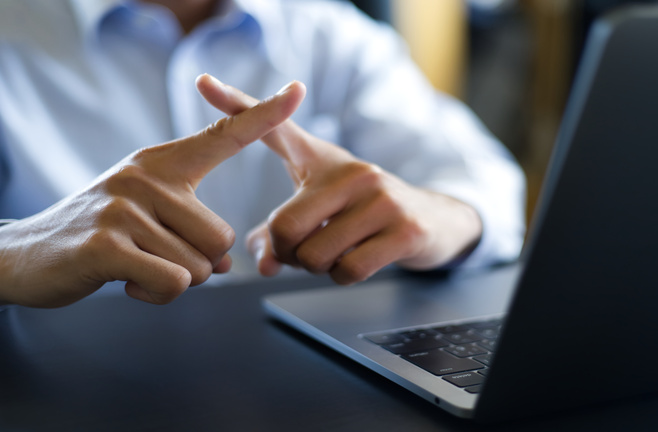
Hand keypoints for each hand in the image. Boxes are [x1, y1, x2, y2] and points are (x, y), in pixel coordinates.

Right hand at [0, 79, 304, 306]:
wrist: (28, 255)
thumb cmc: (102, 233)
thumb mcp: (148, 213)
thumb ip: (193, 228)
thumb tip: (229, 263)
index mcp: (162, 163)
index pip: (224, 135)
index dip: (264, 115)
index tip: (298, 91)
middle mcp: (146, 176)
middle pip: (221, 238)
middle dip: (200, 263)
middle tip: (156, 255)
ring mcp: (125, 208)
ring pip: (201, 266)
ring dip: (176, 281)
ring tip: (137, 265)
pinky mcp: (108, 245)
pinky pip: (175, 283)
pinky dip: (158, 295)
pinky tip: (128, 282)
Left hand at [196, 75, 482, 284]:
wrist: (431, 220)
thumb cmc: (361, 213)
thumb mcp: (320, 212)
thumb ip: (278, 235)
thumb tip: (264, 265)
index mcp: (322, 160)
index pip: (275, 129)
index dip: (238, 105)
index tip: (202, 82)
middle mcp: (351, 172)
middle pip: (285, 228)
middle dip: (288, 254)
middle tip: (305, 250)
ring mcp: (380, 198)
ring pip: (315, 255)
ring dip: (318, 268)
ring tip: (337, 251)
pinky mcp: (403, 229)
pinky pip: (348, 270)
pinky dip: (344, 276)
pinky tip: (360, 260)